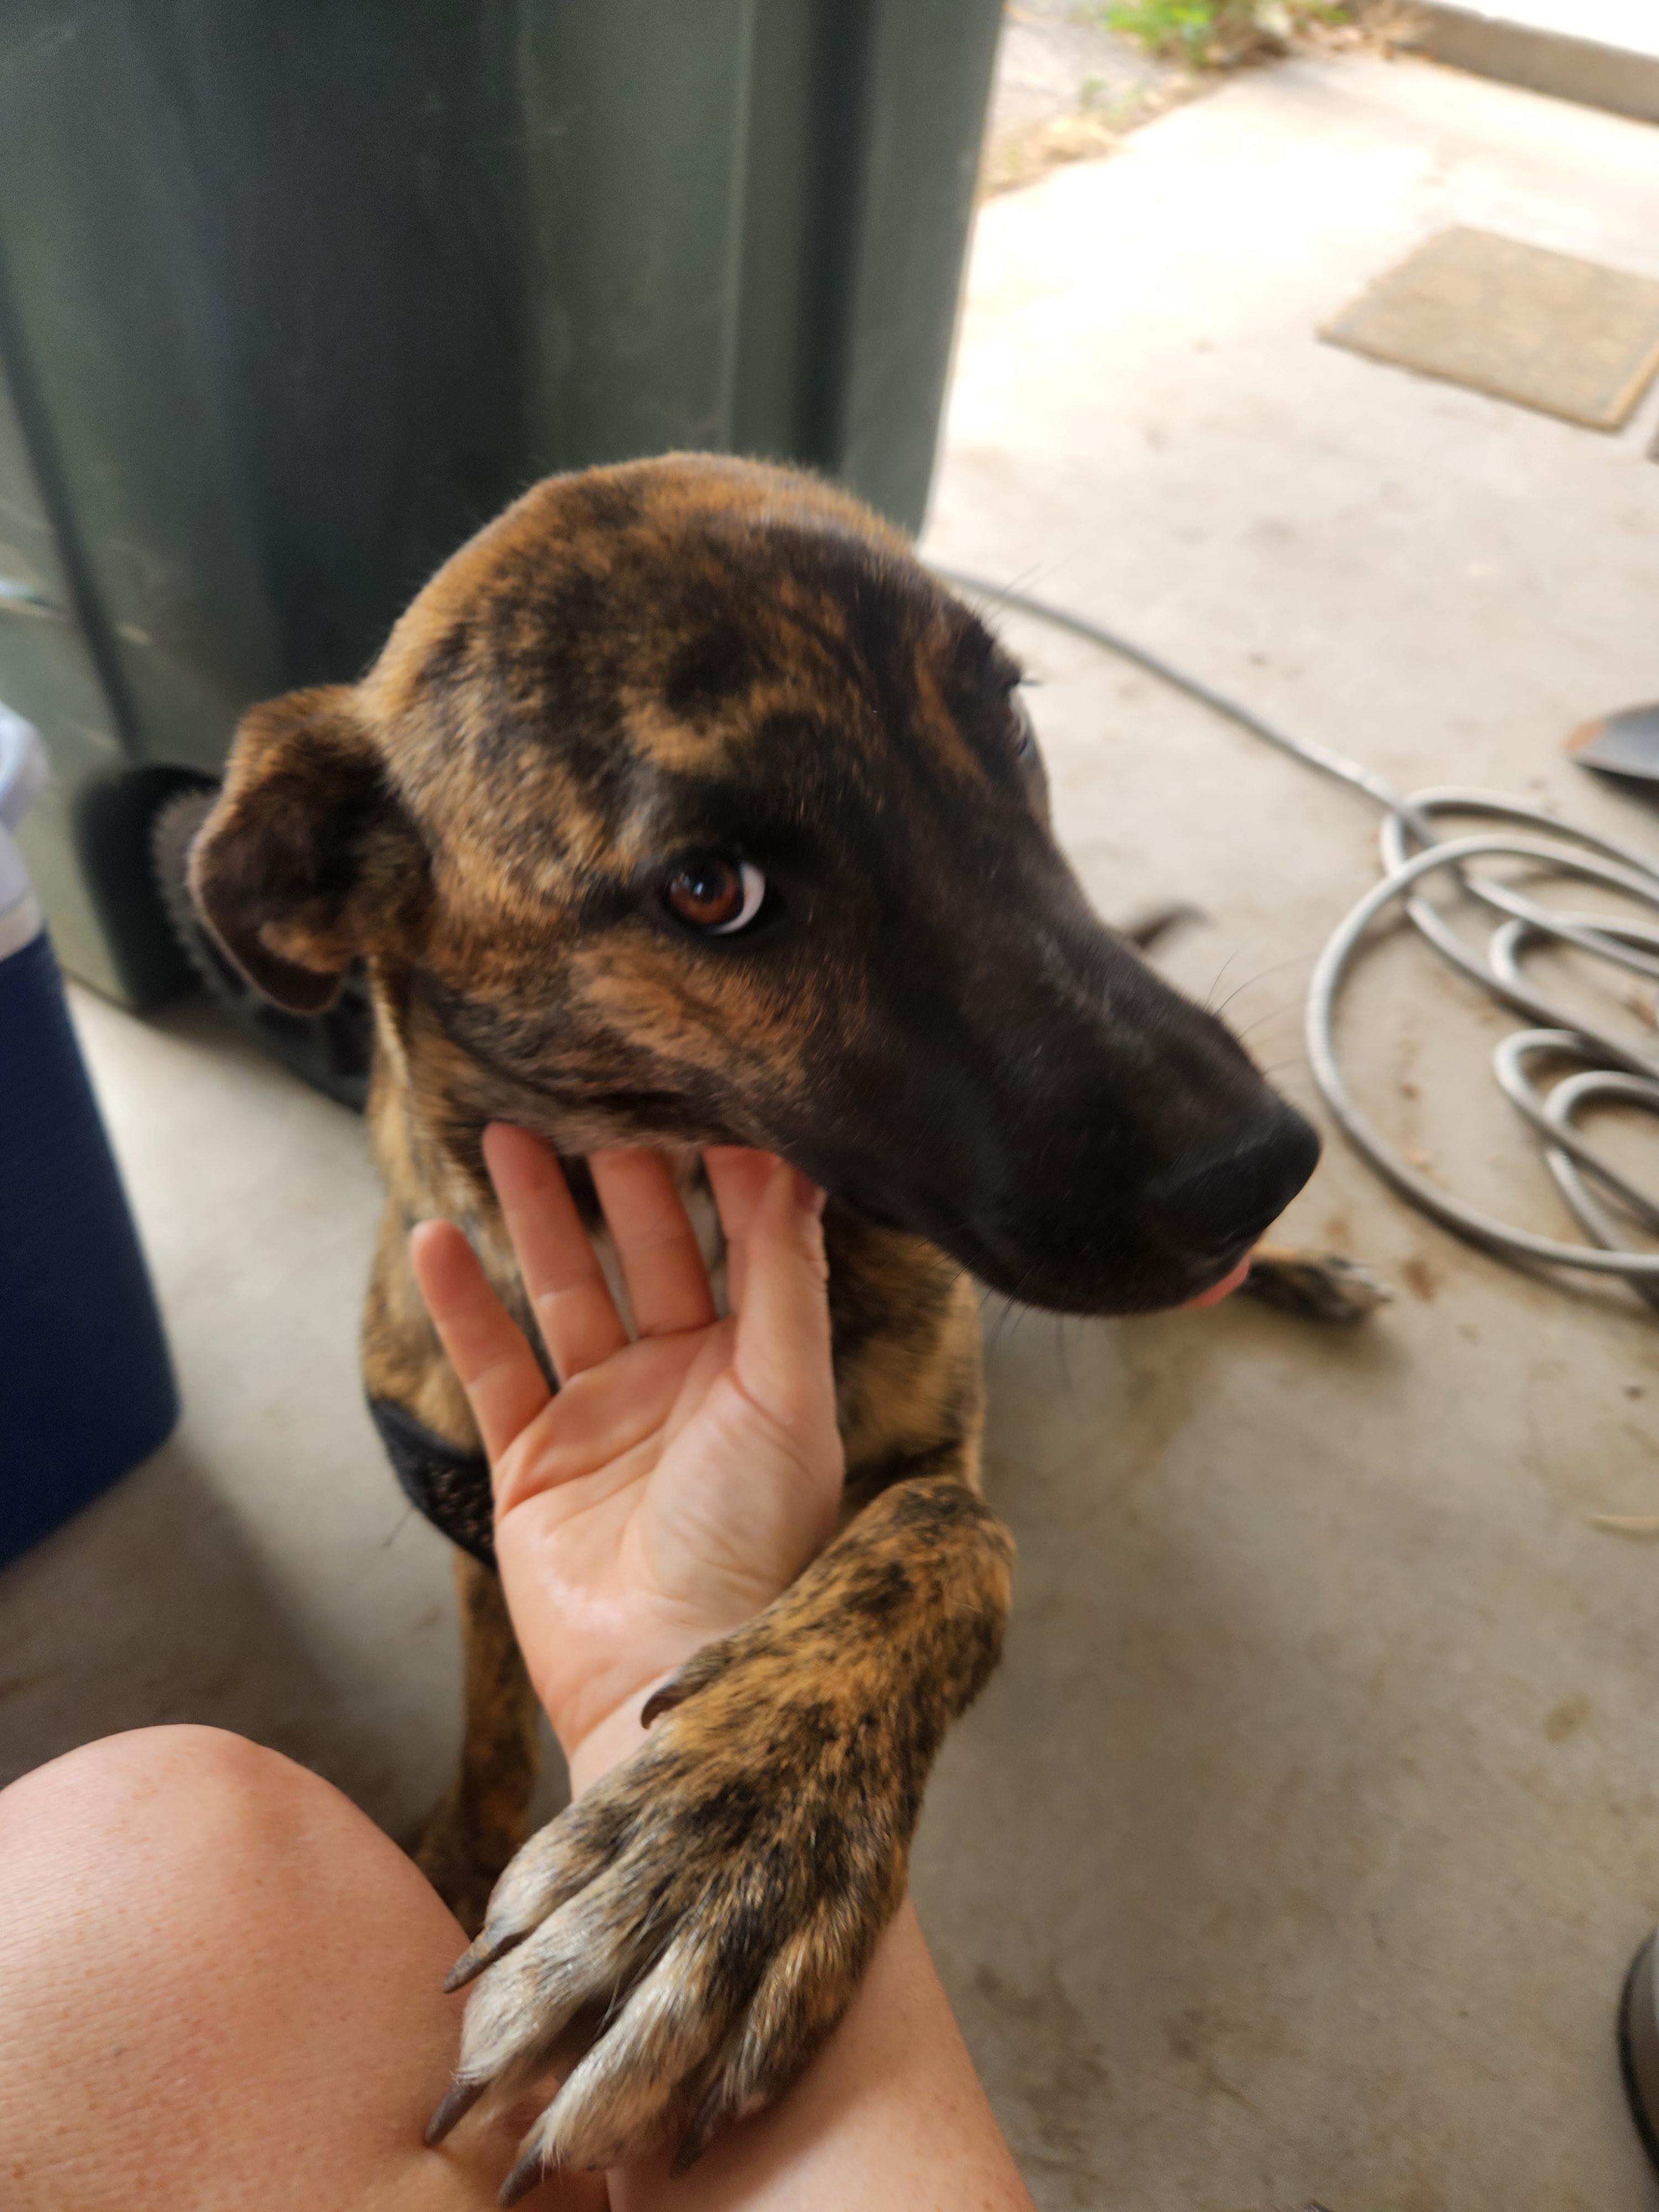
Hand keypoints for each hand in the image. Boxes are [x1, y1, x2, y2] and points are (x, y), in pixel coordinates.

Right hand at [410, 1130, 843, 1786]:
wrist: (670, 1672)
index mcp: (756, 1365)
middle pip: (644, 1250)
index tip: (697, 1084)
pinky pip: (490, 1364)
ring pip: (562, 1290)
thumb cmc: (755, 1542)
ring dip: (535, 1215)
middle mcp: (682, 1382)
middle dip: (621, 1171)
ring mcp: (603, 1418)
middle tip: (590, 1085)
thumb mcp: (786, 1395)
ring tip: (506, 1130)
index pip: (736, 1240)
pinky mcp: (532, 1460)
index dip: (718, 1168)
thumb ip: (784, 1277)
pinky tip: (435, 1233)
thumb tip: (797, 1160)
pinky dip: (461, 1303)